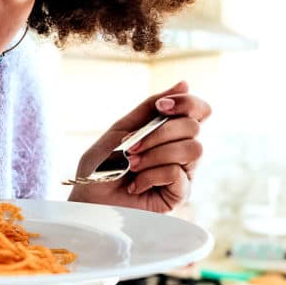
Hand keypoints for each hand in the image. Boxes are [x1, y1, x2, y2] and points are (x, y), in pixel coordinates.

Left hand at [69, 81, 210, 212]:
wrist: (87, 201)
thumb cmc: (100, 167)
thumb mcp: (121, 130)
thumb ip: (149, 108)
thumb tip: (184, 83)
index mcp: (168, 133)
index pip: (198, 111)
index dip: (188, 103)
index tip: (161, 107)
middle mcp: (180, 151)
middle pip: (194, 128)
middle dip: (159, 133)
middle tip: (131, 147)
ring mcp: (182, 173)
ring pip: (192, 150)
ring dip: (156, 154)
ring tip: (132, 166)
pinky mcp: (179, 195)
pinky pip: (178, 174)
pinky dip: (151, 175)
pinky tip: (135, 185)